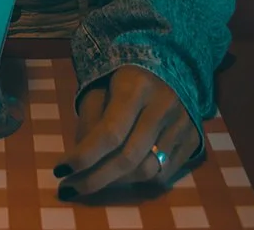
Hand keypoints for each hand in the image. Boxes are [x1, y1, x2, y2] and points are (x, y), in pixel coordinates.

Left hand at [54, 65, 199, 198]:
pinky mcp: (193, 140)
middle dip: (95, 179)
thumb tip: (79, 159)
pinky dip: (139, 181)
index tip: (60, 171)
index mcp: (136, 86)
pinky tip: (122, 176)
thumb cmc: (128, 78)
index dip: (84, 156)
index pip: (109, 132)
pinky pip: (163, 175)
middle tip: (70, 189)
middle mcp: (163, 105)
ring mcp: (182, 124)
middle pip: (128, 158)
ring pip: (147, 171)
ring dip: (116, 183)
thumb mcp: (102, 86)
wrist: (173, 64)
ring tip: (94, 182)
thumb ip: (89, 118)